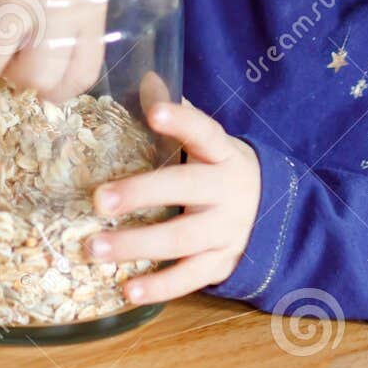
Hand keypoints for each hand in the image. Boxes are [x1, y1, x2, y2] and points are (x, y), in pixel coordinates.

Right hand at [0, 0, 108, 102]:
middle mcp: (53, 11)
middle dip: (18, 86)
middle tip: (9, 73)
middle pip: (34, 81)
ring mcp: (10, 2)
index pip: (81, 76)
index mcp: (89, 8)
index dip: (59, 92)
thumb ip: (76, 18)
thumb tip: (53, 60)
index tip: (44, 91)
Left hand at [86, 73, 260, 303]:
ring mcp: (228, 230)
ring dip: (137, 245)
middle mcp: (228, 191)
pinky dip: (160, 287)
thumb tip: (144, 77)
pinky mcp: (223, 263)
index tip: (155, 110)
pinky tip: (127, 290)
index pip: (204, 132)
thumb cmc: (220, 171)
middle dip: (142, 194)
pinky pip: (191, 277)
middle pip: (186, 188)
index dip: (182, 121)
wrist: (273, 213)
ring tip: (95, 249)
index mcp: (223, 153)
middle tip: (98, 199)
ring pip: (183, 238)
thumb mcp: (208, 142)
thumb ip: (178, 116)